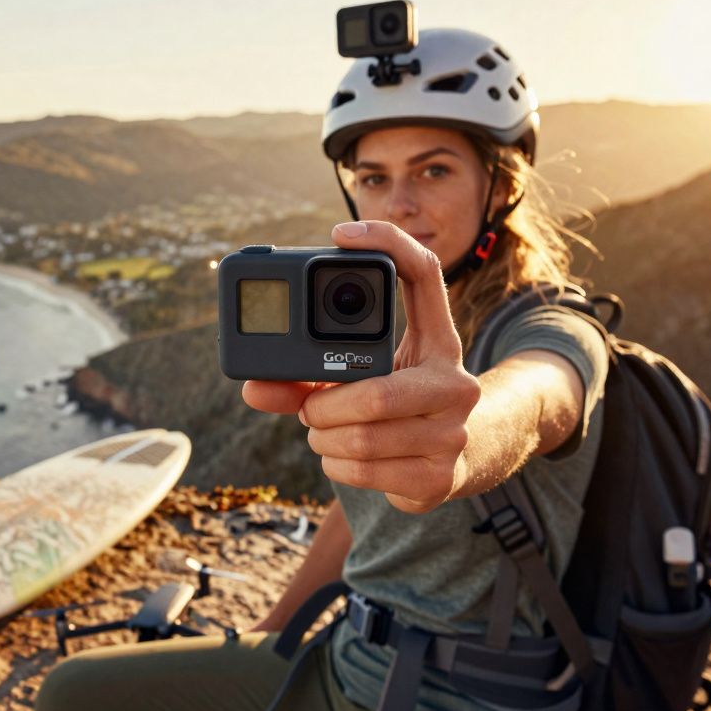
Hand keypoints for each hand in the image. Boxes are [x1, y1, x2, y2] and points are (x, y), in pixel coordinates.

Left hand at [242, 221, 480, 512]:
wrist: (460, 463)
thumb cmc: (397, 407)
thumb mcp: (365, 380)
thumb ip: (307, 375)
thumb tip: (251, 387)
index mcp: (440, 342)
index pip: (425, 274)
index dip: (387, 242)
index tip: (340, 233)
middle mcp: (455, 383)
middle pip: (373, 394)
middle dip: (322, 407)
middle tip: (309, 408)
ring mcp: (453, 433)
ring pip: (361, 438)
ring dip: (323, 438)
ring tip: (325, 433)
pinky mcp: (440, 478)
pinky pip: (364, 471)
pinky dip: (336, 465)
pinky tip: (343, 456)